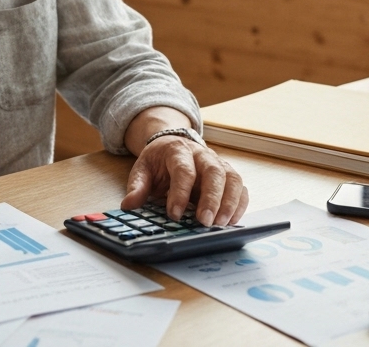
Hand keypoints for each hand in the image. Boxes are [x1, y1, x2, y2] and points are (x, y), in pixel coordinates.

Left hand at [121, 136, 247, 225]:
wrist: (172, 144)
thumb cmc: (159, 161)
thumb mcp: (142, 170)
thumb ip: (137, 187)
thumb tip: (129, 205)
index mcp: (178, 151)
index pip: (183, 170)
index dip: (180, 192)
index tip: (175, 215)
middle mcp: (202, 155)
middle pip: (213, 172)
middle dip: (211, 198)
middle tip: (205, 222)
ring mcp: (218, 164)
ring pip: (232, 178)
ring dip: (229, 202)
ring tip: (221, 225)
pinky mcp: (228, 175)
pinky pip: (240, 187)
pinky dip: (240, 204)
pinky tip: (232, 220)